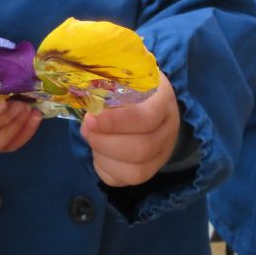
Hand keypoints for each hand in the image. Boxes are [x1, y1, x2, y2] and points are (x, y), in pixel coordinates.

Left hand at [80, 71, 180, 186]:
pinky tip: (97, 152)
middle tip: (86, 127)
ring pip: (136, 172)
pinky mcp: (150, 169)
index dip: (115, 123)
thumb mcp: (123, 75)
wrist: (149, 95)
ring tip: (91, 138)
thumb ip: (107, 83)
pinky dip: (105, 169)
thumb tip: (86, 100)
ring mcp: (162, 153)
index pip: (145, 119)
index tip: (90, 117)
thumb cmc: (131, 82)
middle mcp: (168, 130)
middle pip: (141, 149)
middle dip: (105, 142)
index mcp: (163, 101)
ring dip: (105, 157)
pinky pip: (125, 181)